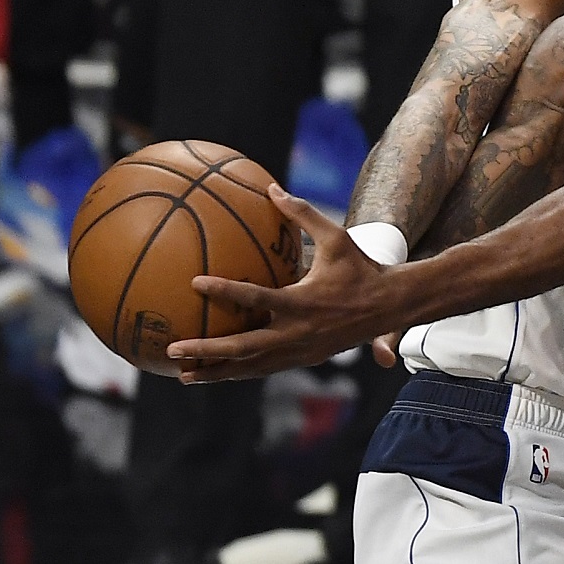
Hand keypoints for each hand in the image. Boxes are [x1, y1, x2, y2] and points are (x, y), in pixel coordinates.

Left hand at [167, 185, 397, 381]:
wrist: (389, 307)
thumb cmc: (361, 268)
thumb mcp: (337, 237)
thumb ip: (303, 214)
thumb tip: (272, 188)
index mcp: (303, 301)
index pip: (256, 297)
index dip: (225, 291)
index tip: (196, 282)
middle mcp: (298, 332)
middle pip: (244, 348)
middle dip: (207, 350)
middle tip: (173, 347)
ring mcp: (300, 351)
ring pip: (251, 367)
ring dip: (217, 372)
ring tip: (185, 374)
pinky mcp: (303, 360)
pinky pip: (265, 369)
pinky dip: (239, 373)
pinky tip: (217, 374)